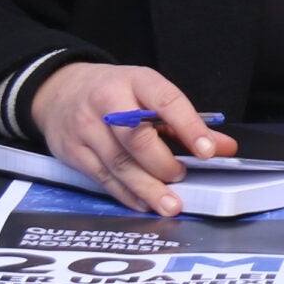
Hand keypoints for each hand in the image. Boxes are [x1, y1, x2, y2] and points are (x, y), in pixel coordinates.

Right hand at [28, 63, 236, 214]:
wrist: (60, 91)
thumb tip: (223, 147)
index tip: (208, 151)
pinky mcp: (72, 152)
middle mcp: (106, 102)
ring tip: (169, 203)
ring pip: (118, 163)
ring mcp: (85, 128)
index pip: (166, 102)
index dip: (189, 127)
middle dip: (163, 164)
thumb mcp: (151, 94)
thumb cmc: (115, 92)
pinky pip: (102, 178)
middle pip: (136, 138)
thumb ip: (187, 122)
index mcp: (135, 80)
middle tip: (182, 177)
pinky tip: (143, 203)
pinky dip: (126, 194)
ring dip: (147, 188)